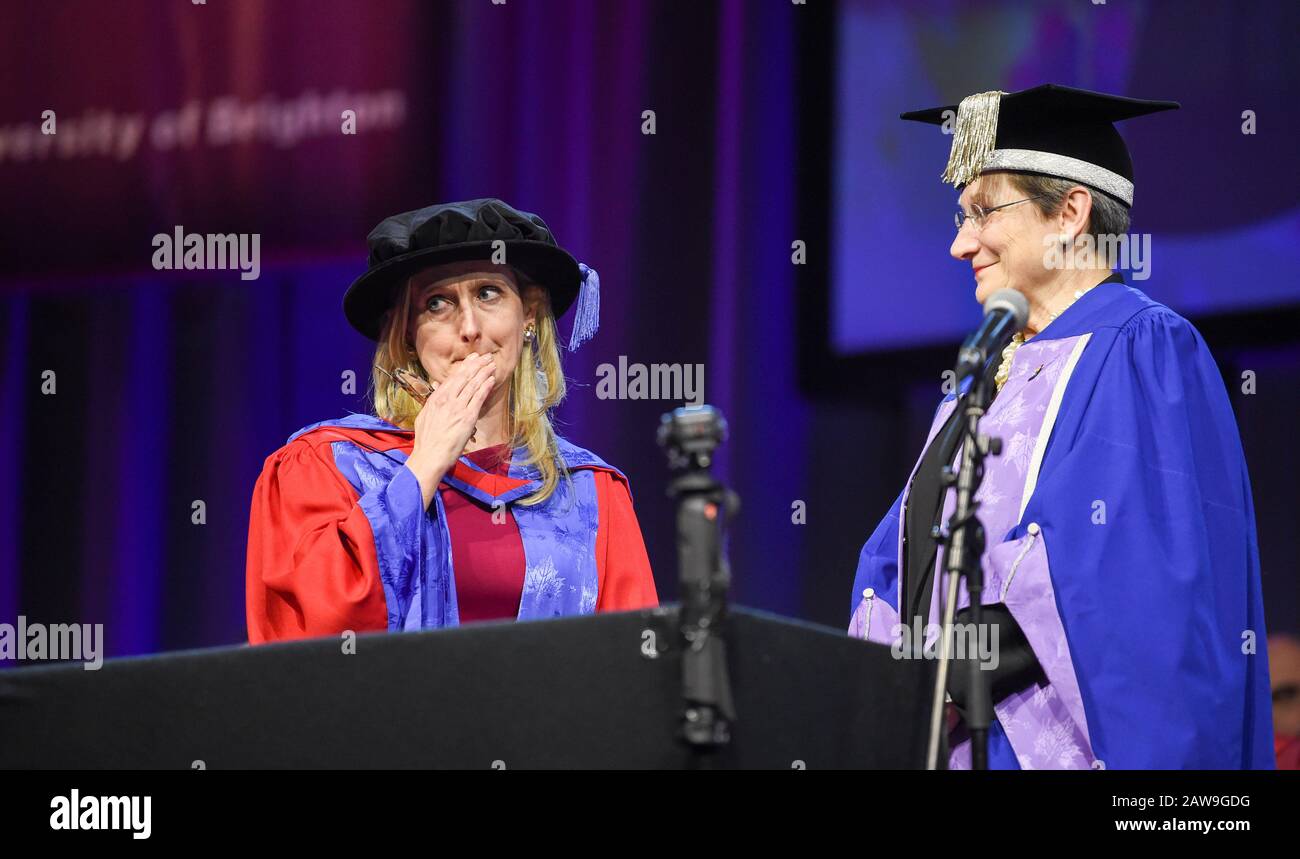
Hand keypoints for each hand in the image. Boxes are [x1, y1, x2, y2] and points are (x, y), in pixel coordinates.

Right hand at [404, 352, 496, 507]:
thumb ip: (432, 400)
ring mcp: (457, 408)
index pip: (453, 378)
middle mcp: (447, 400)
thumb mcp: (425, 416)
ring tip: (492, 364)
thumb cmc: (426, 440)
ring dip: (484, 373)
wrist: (430, 455)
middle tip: (486, 357)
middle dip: (476, 365)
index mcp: (436, 399)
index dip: (465, 367)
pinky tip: (491, 379)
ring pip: (473, 385)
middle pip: (464, 377)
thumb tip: (436, 386)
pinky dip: (485, 387)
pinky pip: (478, 398)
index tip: (472, 359)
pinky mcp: (467, 418)